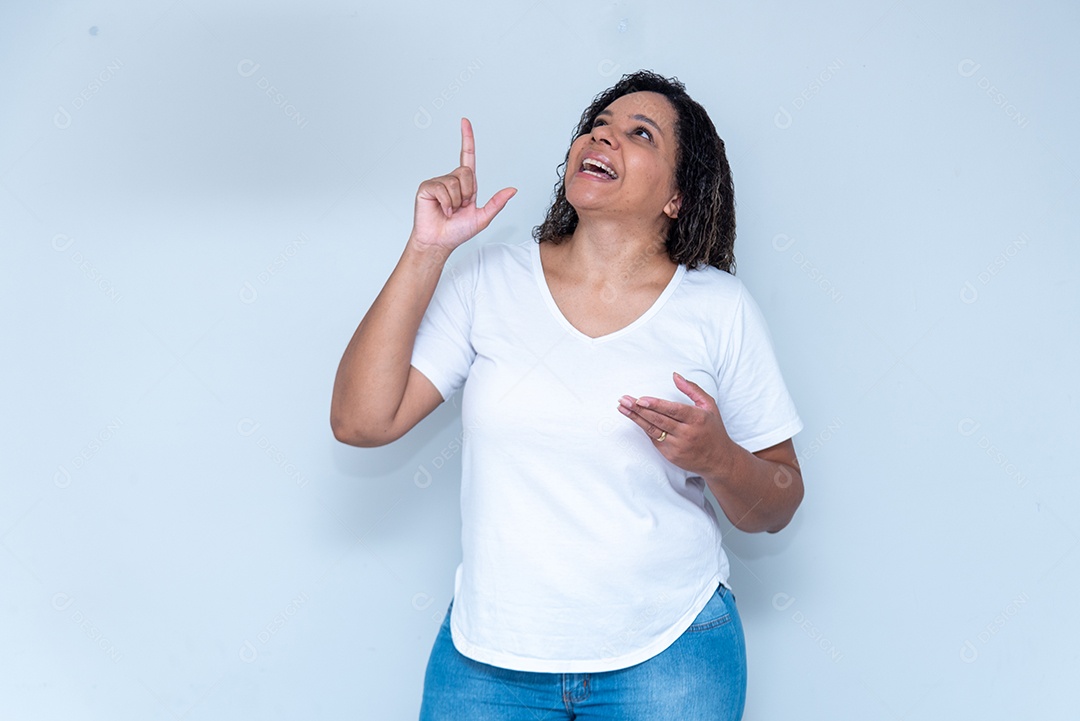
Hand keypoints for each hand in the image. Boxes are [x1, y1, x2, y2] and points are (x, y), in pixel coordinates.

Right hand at [410, 117, 516, 253]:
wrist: (439, 242)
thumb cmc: (457, 231)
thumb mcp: (482, 217)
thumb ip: (497, 203)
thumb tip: (512, 190)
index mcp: (466, 184)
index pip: (467, 155)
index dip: (467, 138)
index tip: (465, 121)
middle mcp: (452, 180)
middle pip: (467, 172)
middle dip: (467, 193)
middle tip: (460, 207)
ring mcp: (438, 182)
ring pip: (455, 182)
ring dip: (455, 202)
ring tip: (449, 211)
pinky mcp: (427, 187)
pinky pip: (442, 189)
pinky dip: (445, 203)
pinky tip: (442, 210)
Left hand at [617, 372, 737, 478]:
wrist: (719, 459)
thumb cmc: (713, 429)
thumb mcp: (709, 405)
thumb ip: (692, 389)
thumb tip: (675, 375)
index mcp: (697, 418)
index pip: (673, 410)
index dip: (656, 405)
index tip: (640, 399)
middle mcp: (687, 433)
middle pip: (658, 420)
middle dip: (639, 409)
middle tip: (624, 400)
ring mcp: (678, 446)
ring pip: (653, 430)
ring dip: (636, 419)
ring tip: (623, 408)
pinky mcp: (671, 456)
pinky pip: (655, 440)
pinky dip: (645, 428)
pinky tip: (635, 419)